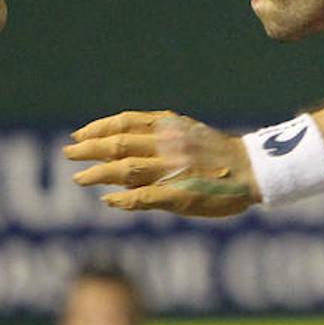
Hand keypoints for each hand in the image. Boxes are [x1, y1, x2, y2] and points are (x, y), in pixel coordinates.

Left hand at [65, 110, 258, 216]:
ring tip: (80, 178)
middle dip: (90, 149)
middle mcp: (170, 146)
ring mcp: (174, 171)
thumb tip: (124, 147)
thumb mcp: (190, 132)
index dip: (98, 129)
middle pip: (120, 145)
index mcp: (172, 128)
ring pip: (126, 170)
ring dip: (99, 174)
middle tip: (68, 153)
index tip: (79, 135)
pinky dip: (124, 199)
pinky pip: (145, 197)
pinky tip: (108, 201)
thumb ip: (159, 137)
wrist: (255, 171)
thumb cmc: (221, 154)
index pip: (125, 123)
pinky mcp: (180, 195)